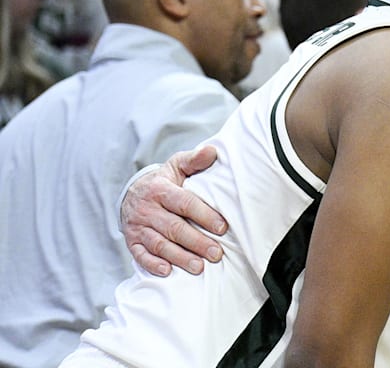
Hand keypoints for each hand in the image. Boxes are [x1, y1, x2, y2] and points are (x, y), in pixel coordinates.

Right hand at [121, 145, 224, 275]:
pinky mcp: (131, 241)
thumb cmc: (164, 181)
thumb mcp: (177, 166)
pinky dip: (152, 265)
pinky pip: (139, 255)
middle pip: (174, 228)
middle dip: (196, 242)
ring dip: (179, 257)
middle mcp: (147, 209)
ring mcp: (138, 227)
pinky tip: (167, 272)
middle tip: (216, 254)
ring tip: (199, 267)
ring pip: (159, 244)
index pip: (184, 203)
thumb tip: (212, 151)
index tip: (222, 227)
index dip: (204, 215)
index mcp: (160, 189)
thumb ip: (194, 160)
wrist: (132, 193)